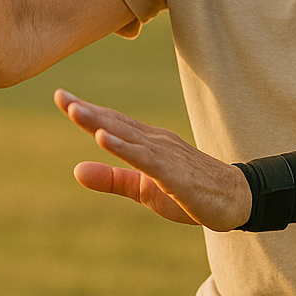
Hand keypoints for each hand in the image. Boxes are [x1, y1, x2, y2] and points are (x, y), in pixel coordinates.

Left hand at [55, 90, 252, 230]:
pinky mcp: (173, 173)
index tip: (62, 97)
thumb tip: (75, 170)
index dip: (87, 110)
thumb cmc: (190, 191)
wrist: (235, 200)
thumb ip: (111, 179)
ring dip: (100, 122)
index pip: (112, 123)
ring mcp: (165, 155)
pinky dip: (122, 147)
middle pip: (116, 123)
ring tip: (74, 110)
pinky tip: (103, 138)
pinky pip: (144, 158)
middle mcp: (155, 142)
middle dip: (86, 109)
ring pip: (127, 135)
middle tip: (60, 95)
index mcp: (147, 143)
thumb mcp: (142, 190)